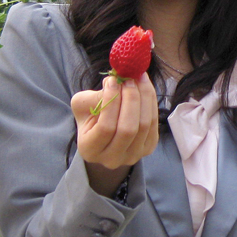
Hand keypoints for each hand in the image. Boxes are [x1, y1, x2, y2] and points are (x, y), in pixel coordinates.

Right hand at [72, 74, 160, 192]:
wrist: (105, 132)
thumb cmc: (90, 117)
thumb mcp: (82, 106)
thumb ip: (94, 96)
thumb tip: (117, 81)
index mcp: (90, 150)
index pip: (105, 127)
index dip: (112, 102)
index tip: (112, 80)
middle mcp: (112, 159)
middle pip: (128, 128)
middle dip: (131, 98)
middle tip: (129, 77)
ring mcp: (133, 155)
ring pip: (144, 125)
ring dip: (144, 97)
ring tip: (138, 77)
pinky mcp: (149, 147)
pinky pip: (154, 123)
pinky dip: (151, 102)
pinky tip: (145, 87)